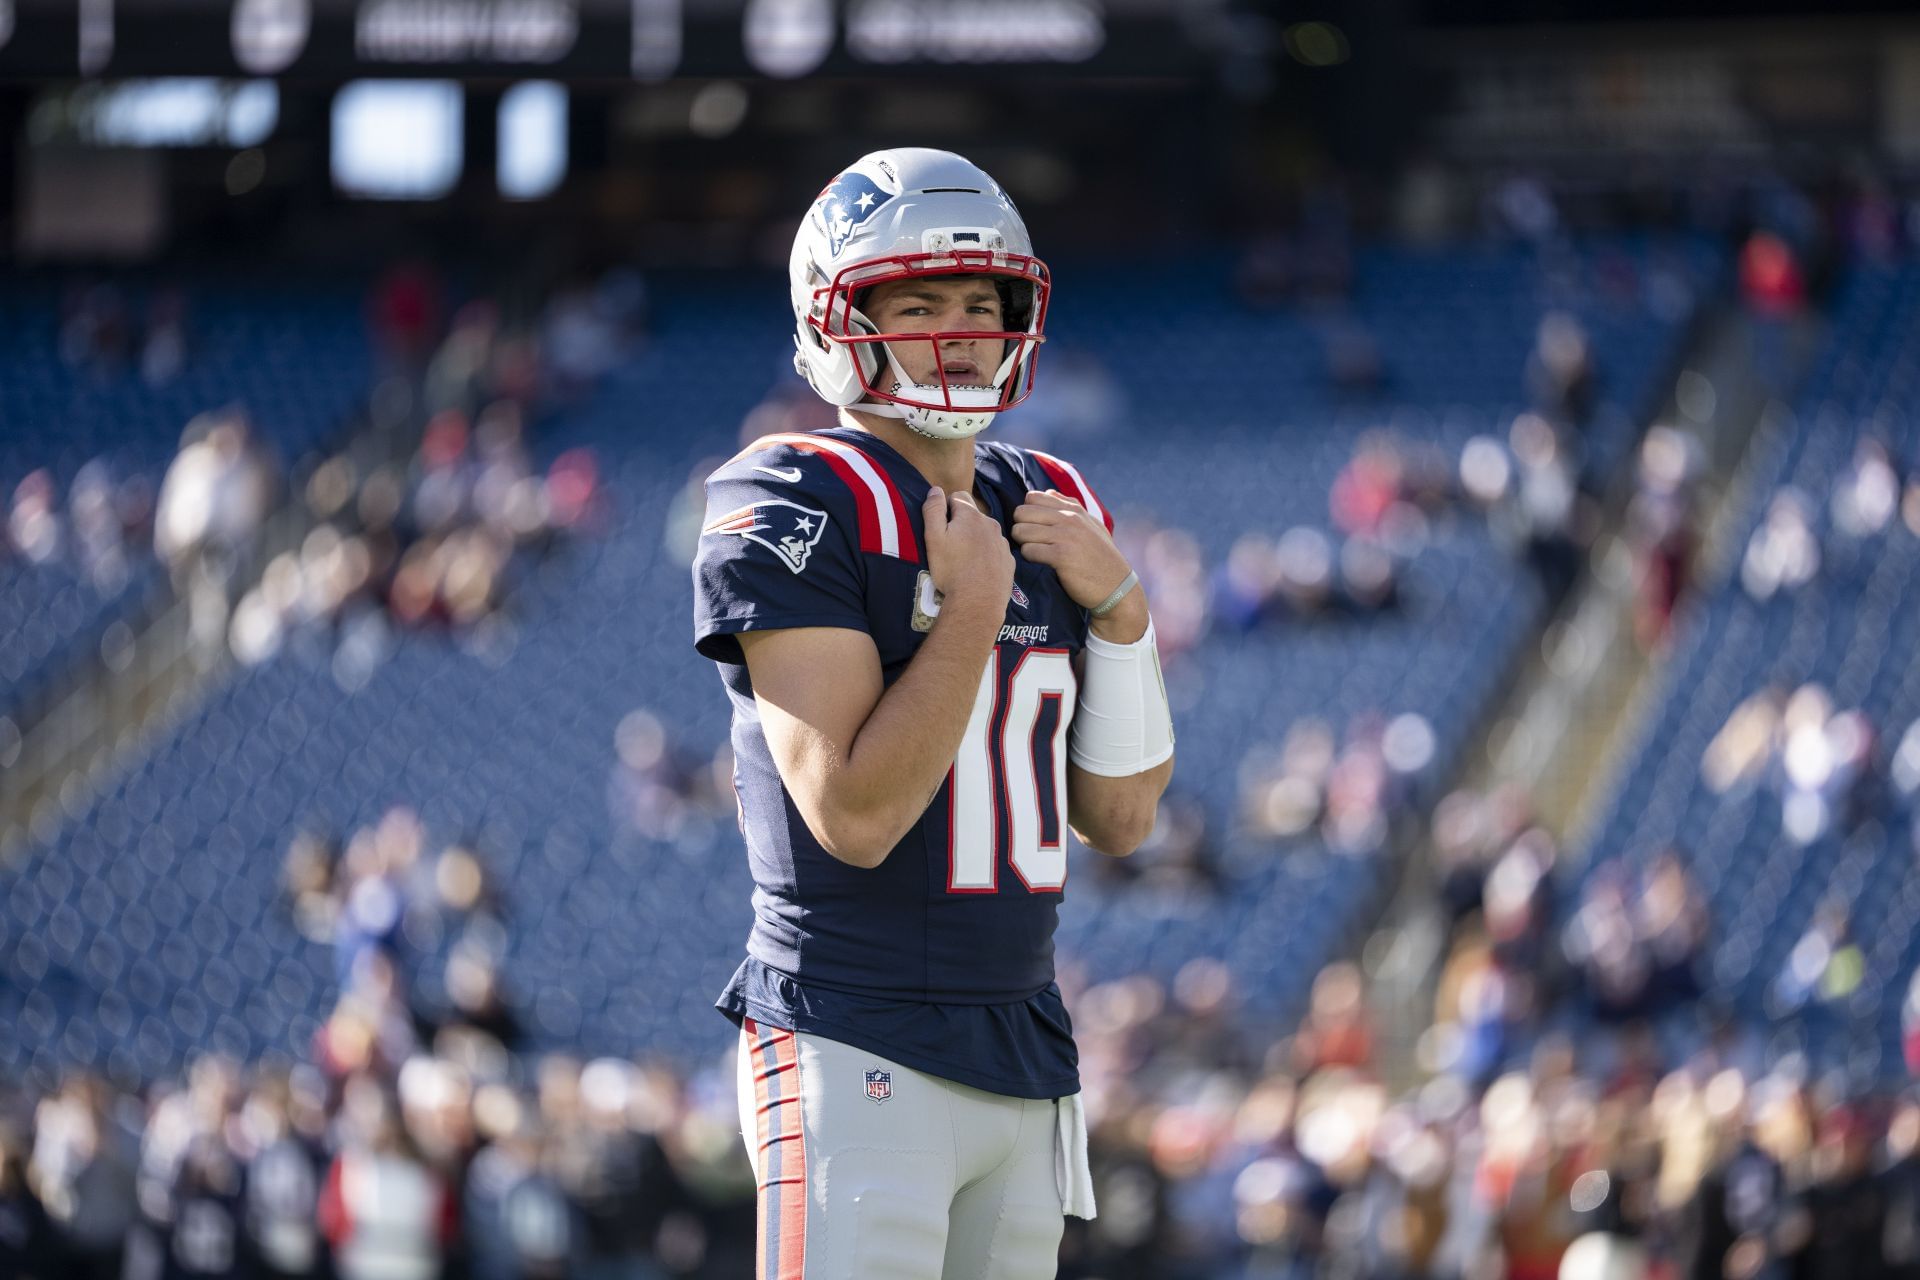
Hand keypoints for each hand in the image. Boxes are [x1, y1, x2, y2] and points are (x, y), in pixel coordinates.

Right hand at [923, 486, 1013, 607]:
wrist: (978, 603)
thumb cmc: (951, 570)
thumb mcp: (933, 538)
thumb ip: (933, 510)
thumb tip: (935, 490)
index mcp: (971, 516)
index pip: (957, 496)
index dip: (946, 508)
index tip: (941, 527)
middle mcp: (991, 524)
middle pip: (973, 515)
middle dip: (961, 524)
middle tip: (950, 546)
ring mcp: (1002, 543)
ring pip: (986, 533)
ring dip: (975, 539)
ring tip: (964, 561)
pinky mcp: (1009, 561)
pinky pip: (996, 551)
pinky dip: (987, 556)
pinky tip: (978, 570)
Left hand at [1012, 489, 1135, 604]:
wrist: (1117, 587)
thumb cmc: (1100, 557)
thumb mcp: (1091, 526)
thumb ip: (1069, 507)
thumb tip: (1047, 492)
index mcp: (1074, 509)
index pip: (1032, 497)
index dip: (1027, 513)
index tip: (1034, 527)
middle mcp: (1069, 519)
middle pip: (1022, 512)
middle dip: (1021, 528)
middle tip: (1030, 542)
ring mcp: (1065, 536)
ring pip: (1021, 531)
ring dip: (1023, 544)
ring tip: (1035, 553)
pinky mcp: (1061, 556)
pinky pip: (1028, 550)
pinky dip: (1029, 559)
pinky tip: (1040, 564)